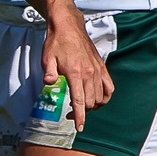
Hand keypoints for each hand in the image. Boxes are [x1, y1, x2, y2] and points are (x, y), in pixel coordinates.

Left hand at [42, 7, 112, 128]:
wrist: (68, 27)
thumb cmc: (55, 43)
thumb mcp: (47, 58)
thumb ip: (49, 72)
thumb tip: (49, 84)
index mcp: (75, 73)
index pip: (80, 101)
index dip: (80, 117)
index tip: (79, 128)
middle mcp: (90, 73)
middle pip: (91, 102)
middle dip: (83, 112)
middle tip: (70, 114)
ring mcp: (98, 70)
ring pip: (101, 97)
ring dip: (93, 106)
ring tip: (82, 107)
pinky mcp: (102, 67)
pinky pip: (109, 87)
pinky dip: (105, 97)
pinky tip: (97, 99)